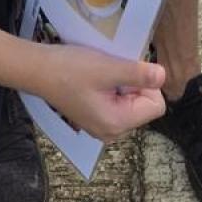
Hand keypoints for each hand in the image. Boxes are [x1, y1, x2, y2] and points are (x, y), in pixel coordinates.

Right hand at [39, 45, 166, 142]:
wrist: (38, 70)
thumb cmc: (70, 69)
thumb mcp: (108, 68)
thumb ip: (138, 74)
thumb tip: (163, 76)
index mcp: (117, 124)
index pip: (156, 105)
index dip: (146, 84)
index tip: (125, 72)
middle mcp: (112, 132)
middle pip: (145, 105)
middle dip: (135, 85)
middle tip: (111, 73)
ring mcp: (103, 127)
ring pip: (133, 102)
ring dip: (124, 85)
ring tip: (102, 75)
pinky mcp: (96, 118)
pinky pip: (119, 103)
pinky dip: (114, 88)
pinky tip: (96, 80)